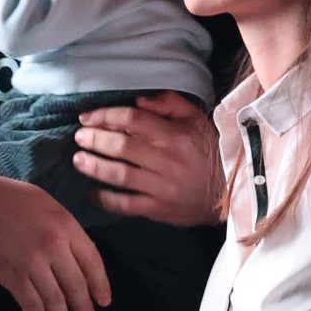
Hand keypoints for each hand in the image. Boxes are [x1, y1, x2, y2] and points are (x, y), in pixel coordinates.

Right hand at [0, 171, 110, 310]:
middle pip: (76, 285)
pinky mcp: (12, 277)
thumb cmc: (11, 199)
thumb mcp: (48, 204)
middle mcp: (54, 247)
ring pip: (55, 300)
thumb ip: (66, 230)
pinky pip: (31, 304)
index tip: (104, 301)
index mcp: (66, 226)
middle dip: (84, 308)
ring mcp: (33, 264)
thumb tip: (78, 259)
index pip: (93, 262)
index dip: (100, 285)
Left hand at [73, 92, 223, 226]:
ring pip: (120, 175)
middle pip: (121, 146)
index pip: (132, 120)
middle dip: (95, 140)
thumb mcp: (197, 118)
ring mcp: (161, 187)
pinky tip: (92, 193)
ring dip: (95, 167)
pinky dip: (106, 200)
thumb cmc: (210, 149)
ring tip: (78, 160)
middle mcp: (166, 160)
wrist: (233, 190)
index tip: (87, 117)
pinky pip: (127, 205)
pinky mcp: (159, 209)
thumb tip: (138, 100)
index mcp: (174, 135)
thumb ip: (169, 104)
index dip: (105, 116)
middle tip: (78, 137)